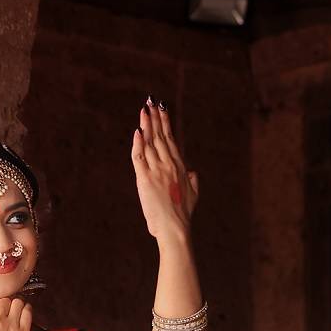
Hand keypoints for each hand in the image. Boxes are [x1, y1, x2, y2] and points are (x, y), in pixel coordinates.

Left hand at [131, 98, 197, 242]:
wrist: (175, 228)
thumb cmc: (182, 215)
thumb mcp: (192, 195)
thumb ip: (193, 181)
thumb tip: (193, 171)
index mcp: (179, 167)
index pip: (171, 140)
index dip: (166, 124)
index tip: (163, 110)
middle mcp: (169, 165)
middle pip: (160, 137)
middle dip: (156, 118)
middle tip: (151, 102)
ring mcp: (157, 171)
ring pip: (150, 143)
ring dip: (147, 125)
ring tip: (144, 110)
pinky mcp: (145, 179)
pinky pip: (140, 157)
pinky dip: (137, 144)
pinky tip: (137, 132)